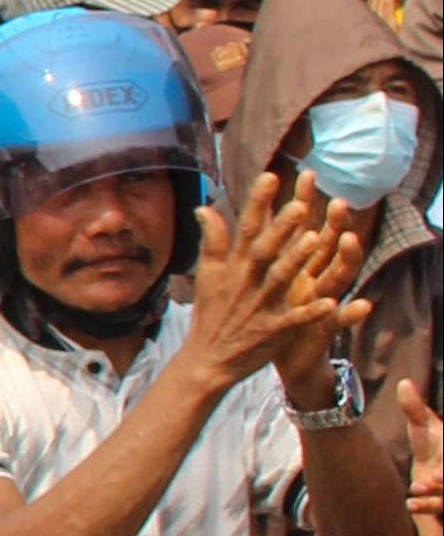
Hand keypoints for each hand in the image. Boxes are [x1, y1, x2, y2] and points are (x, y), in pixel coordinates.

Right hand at [181, 171, 370, 396]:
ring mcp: (260, 306)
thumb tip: (205, 207)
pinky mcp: (272, 331)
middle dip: (281, 228)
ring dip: (296, 261)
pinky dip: (310, 312)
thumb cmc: (212, 313)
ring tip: (315, 241)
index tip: (271, 176)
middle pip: (265, 250)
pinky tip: (330, 302)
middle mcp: (247, 282)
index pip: (245, 228)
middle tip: (300, 205)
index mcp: (234, 266)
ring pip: (281, 279)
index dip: (258, 202)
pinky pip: (294, 320)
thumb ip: (212, 240)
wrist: (207, 360)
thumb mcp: (207, 275)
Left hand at [396, 377, 439, 535]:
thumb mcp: (427, 435)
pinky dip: (427, 507)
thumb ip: (417, 412)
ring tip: (416, 488)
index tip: (436, 466)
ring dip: (437, 495)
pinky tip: (409, 505)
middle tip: (435, 476)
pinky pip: (441, 512)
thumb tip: (404, 382)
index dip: (441, 443)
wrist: (431, 496)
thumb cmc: (434, 460)